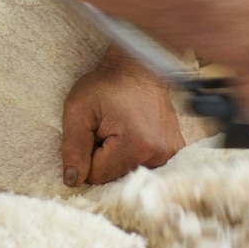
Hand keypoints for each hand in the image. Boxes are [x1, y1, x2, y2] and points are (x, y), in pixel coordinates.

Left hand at [61, 47, 185, 186]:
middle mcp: (158, 155)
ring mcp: (169, 153)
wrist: (138, 66)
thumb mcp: (78, 109)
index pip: (97, 175)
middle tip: (107, 128)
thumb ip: (73, 148)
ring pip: (128, 172)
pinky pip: (145, 165)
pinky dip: (135, 154)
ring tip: (122, 129)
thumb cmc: (106, 84)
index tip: (95, 131)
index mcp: (134, 146)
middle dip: (104, 157)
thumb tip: (73, 181)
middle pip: (114, 177)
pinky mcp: (174, 150)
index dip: (88, 155)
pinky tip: (134, 133)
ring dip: (119, 156)